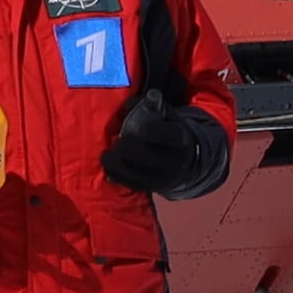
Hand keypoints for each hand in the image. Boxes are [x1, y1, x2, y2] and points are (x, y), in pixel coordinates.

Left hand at [104, 96, 230, 197]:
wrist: (185, 159)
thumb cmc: (168, 129)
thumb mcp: (167, 114)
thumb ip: (150, 105)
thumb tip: (128, 104)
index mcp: (181, 138)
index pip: (169, 135)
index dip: (153, 131)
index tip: (138, 128)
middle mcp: (175, 160)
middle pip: (150, 157)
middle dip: (129, 149)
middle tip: (118, 142)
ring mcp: (164, 178)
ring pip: (138, 175)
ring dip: (118, 165)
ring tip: (108, 155)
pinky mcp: (152, 188)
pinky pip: (132, 185)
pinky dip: (116, 175)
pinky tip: (109, 165)